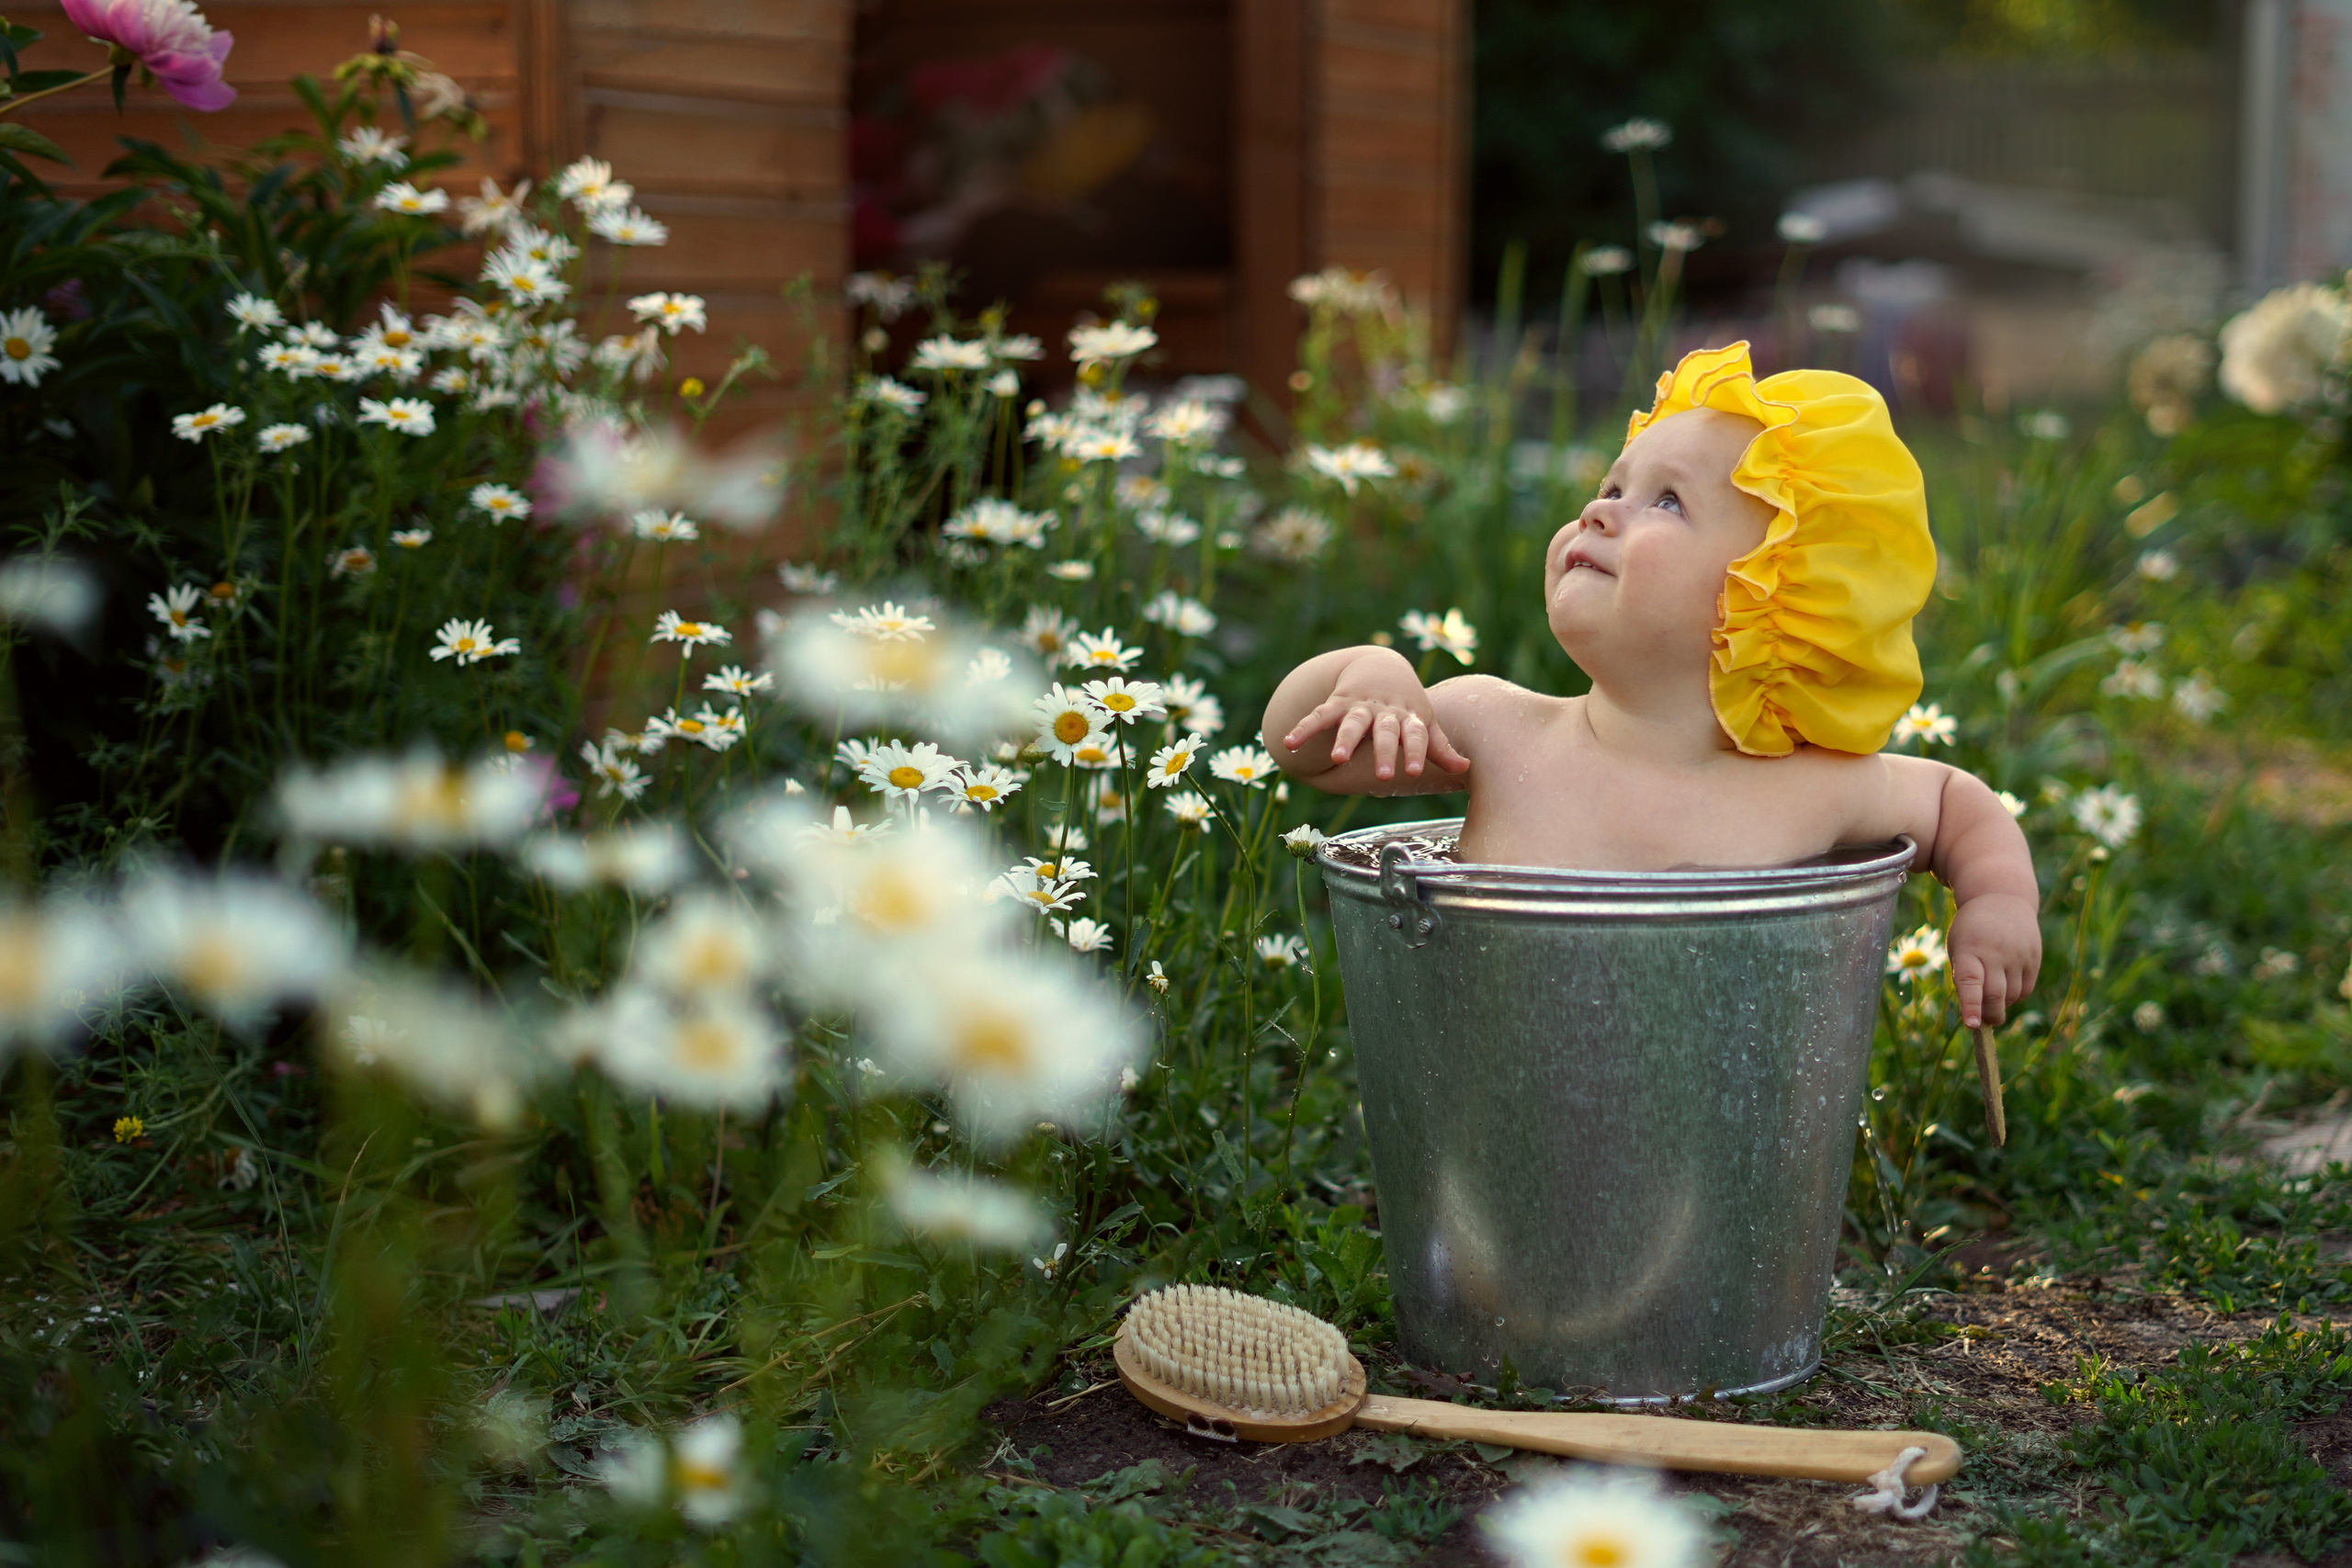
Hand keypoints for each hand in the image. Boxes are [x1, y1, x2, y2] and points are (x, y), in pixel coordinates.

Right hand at [1279, 652, 1470, 782]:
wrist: (1382, 665)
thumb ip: (1439, 747)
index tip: (1415, 771)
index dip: (1416, 751)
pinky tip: (1289, 743)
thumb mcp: (1426, 723)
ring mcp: (1361, 706)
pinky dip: (1304, 728)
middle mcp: (1385, 711)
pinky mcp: (1338, 702)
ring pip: (1352, 722)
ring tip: (1336, 759)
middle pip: (1385, 731)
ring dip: (1344, 739)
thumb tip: (1466, 769)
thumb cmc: (1408, 704)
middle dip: (1384, 752)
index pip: (1416, 735)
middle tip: (1384, 776)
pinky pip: (1320, 715)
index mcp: (1409, 717)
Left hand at [1948, 892, 2040, 1028]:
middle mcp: (1995, 953)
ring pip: (2011, 996)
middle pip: (1995, 996)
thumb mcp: (1958, 947)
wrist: (2001, 899)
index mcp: (1969, 950)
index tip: (1972, 1025)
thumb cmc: (1971, 931)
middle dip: (1988, 1015)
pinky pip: (2025, 990)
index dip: (1971, 1005)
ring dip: (2001, 1004)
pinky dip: (2014, 996)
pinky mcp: (2033, 958)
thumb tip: (1978, 1014)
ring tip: (1991, 993)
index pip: (1970, 981)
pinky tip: (2006, 985)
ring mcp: (2017, 955)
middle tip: (1981, 1020)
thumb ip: (1965, 977)